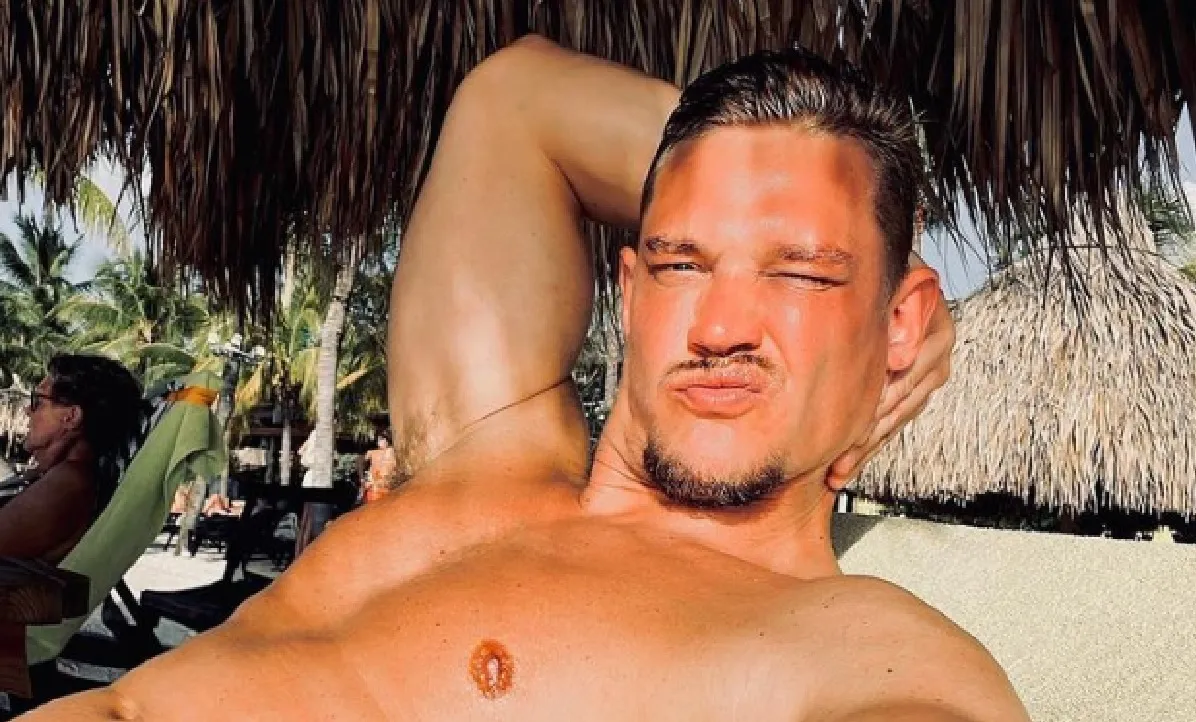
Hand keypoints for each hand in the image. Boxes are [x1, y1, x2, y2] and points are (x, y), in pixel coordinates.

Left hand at [826, 280, 954, 489]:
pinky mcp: (918, 385)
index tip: (845, 438)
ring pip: (893, 419)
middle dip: (863, 441)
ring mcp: (929, 373)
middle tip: (835, 467)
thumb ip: (899, 313)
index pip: (901, 383)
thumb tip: (899, 361)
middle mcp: (937, 356)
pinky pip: (894, 418)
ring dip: (865, 449)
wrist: (899, 267)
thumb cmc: (889, 272)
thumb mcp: (897, 280)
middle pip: (896, 407)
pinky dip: (871, 442)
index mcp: (934, 333)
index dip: (871, 412)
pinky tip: (850, 463)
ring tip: (837, 474)